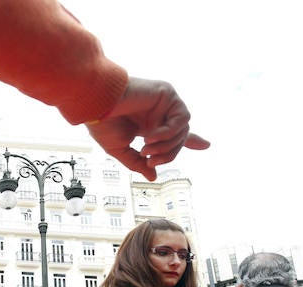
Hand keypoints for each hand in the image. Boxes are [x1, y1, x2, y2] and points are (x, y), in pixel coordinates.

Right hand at [85, 77, 209, 180]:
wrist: (96, 104)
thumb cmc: (102, 124)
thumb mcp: (119, 150)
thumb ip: (137, 163)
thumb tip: (153, 177)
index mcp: (149, 124)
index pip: (174, 133)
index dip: (191, 140)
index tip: (206, 145)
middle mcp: (159, 113)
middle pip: (180, 139)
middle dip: (168, 155)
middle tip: (150, 161)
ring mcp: (164, 103)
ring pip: (183, 131)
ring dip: (166, 146)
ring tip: (145, 149)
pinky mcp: (168, 94)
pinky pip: (182, 120)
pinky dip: (168, 133)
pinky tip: (149, 136)